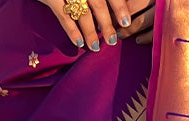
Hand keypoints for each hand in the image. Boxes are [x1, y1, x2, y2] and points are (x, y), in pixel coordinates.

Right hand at [36, 0, 154, 50]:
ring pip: (82, 12)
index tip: (126, 22)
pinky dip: (72, 30)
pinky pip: (63, 16)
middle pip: (98, 2)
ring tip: (95, 47)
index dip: (119, 6)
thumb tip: (117, 13)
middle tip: (112, 41)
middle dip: (107, 23)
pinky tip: (79, 43)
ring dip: (90, 32)